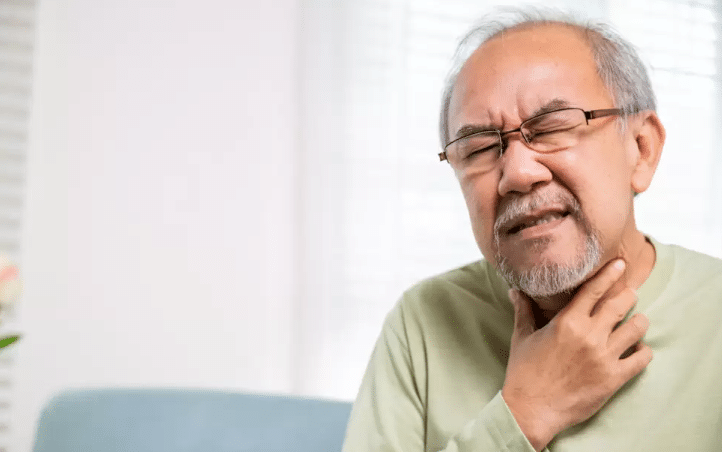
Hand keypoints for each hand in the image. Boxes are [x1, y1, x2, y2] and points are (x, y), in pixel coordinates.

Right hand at [501, 259, 652, 450]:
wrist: (531, 409)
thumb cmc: (524, 372)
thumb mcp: (522, 337)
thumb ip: (524, 311)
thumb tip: (515, 290)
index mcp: (566, 322)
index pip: (594, 290)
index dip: (609, 274)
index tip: (620, 264)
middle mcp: (589, 335)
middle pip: (620, 304)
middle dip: (628, 295)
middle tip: (630, 293)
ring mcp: (604, 357)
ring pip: (636, 329)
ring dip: (639, 322)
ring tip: (638, 320)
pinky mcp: (613, 378)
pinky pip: (641, 359)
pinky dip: (643, 351)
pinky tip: (639, 349)